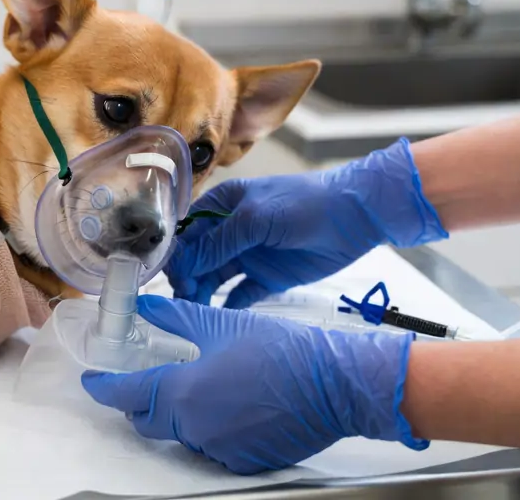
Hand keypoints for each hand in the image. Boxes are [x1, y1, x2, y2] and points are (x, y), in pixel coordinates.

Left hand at [81, 295, 427, 473]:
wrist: (337, 384)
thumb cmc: (283, 350)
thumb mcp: (221, 324)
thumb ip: (175, 317)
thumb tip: (143, 307)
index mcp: (183, 394)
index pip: (126, 395)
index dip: (105, 386)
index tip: (93, 379)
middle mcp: (195, 429)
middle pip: (148, 419)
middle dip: (140, 398)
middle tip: (144, 373)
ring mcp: (219, 450)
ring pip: (179, 432)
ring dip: (177, 410)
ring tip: (197, 380)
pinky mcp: (242, 461)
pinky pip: (209, 444)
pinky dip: (207, 425)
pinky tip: (228, 400)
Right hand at [172, 138, 446, 308]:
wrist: (353, 216)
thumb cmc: (303, 203)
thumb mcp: (256, 217)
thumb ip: (220, 242)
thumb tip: (186, 265)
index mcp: (223, 206)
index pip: (188, 231)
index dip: (175, 252)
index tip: (166, 274)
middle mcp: (230, 231)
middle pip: (197, 257)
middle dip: (186, 275)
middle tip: (183, 294)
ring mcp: (247, 255)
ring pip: (213, 277)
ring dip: (201, 292)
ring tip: (193, 308)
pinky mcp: (265, 277)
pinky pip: (239, 294)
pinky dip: (227, 305)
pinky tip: (217, 316)